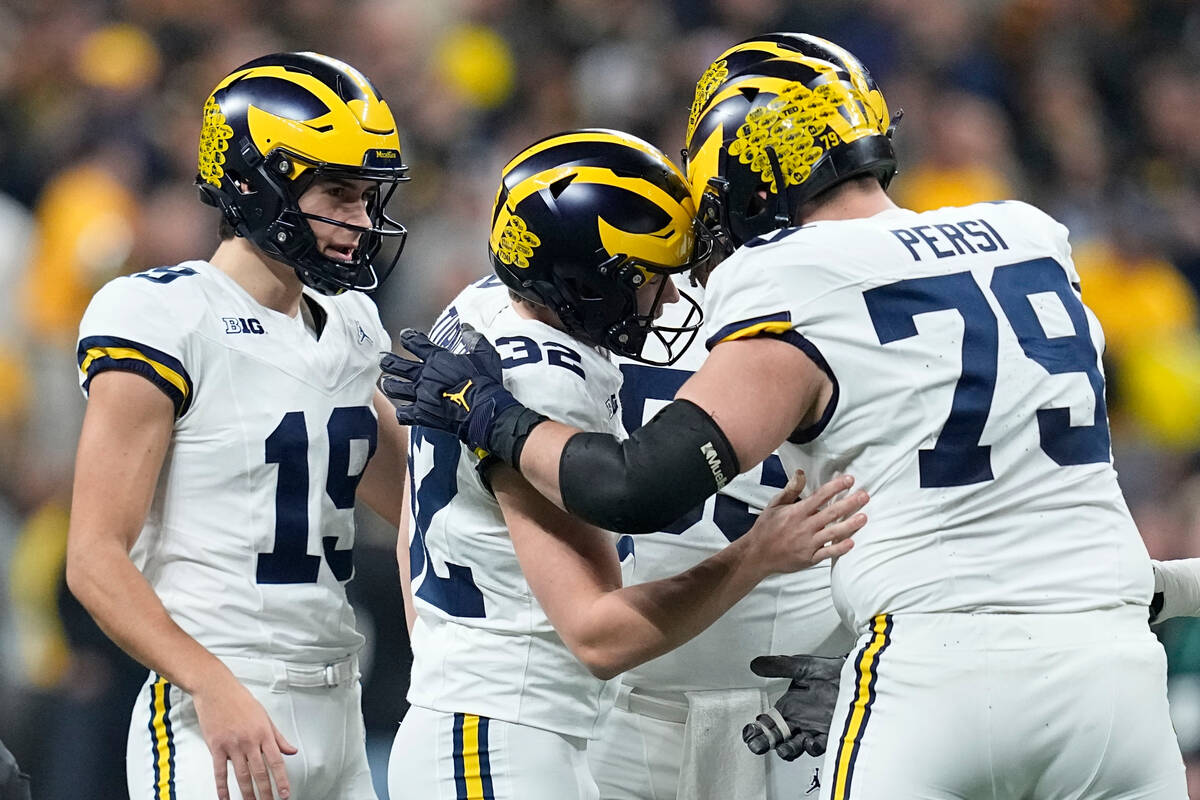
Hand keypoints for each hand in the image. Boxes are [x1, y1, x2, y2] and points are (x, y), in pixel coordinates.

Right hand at [192, 669, 296, 799]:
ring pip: (242, 775)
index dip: (281, 780)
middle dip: (266, 792)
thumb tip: (291, 750)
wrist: (216, 689)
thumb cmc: (240, 700)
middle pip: (260, 772)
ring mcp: (232, 745)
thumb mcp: (265, 716)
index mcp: (264, 733)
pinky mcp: (216, 746)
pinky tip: (225, 798)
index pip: (276, 761)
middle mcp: (249, 740)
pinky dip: (222, 787)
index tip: (285, 793)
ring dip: (248, 793)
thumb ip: (278, 737)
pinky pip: (220, 772)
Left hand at [379, 327, 520, 452]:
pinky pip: (404, 414)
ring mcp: (421, 395)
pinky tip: (401, 413)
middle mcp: (424, 376)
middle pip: (398, 366)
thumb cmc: (484, 382)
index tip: (405, 335)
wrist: (482, 410)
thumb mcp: (485, 354)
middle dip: (388, 360)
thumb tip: (466, 328)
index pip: (416, 343)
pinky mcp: (423, 414)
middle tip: (383, 358)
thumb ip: (474, 339)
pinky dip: (401, 414)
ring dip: (390, 384)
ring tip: (386, 382)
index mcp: (437, 360)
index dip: (409, 337)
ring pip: (396, 388)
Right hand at [742, 654, 844, 759]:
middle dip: (766, 743)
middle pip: (777, 737)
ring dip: (787, 750)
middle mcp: (800, 719)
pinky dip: (812, 748)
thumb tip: (756, 664)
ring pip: (795, 745)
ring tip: (783, 749)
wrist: (863, 678)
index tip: (749, 733)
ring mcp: (815, 728)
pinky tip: (810, 742)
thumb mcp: (804, 666)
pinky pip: (819, 746)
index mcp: (790, 705)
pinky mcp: (831, 735)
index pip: (768, 722)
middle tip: (757, 745)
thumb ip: (780, 667)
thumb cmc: (834, 671)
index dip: (757, 729)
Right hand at [745, 470, 866, 573]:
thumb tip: (801, 473)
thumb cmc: (766, 528)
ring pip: (833, 533)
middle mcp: (804, 526)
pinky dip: (839, 548)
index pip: (820, 496)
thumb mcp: (774, 505)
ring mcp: (808, 543)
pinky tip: (851, 542)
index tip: (849, 480)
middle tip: (865, 495)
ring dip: (850, 525)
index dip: (836, 487)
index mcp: (796, 512)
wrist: (757, 555)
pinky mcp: (809, 558)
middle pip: (831, 513)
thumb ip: (790, 490)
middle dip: (850, 503)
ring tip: (864, 517)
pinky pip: (827, 553)